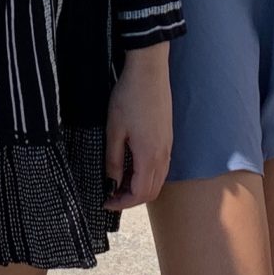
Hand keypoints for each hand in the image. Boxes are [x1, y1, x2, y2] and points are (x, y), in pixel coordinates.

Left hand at [103, 45, 172, 211]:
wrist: (149, 71)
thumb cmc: (129, 97)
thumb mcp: (114, 130)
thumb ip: (114, 160)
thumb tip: (111, 182)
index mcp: (149, 155)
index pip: (140, 193)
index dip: (122, 203)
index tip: (106, 201)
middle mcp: (163, 154)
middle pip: (152, 190)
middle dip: (131, 199)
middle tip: (111, 195)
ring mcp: (168, 145)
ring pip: (158, 179)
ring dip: (140, 187)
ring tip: (118, 181)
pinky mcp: (167, 137)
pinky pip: (161, 166)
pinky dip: (147, 174)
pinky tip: (131, 166)